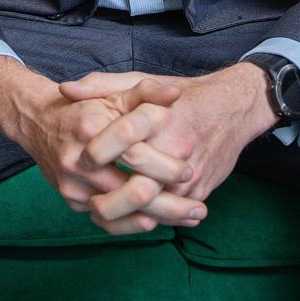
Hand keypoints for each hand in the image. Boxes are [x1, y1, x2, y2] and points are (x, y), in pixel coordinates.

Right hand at [0, 58, 204, 234]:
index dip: (165, 166)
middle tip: (200, 209)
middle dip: (170, 204)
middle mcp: (78, 160)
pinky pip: (107, 221)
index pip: (135, 155)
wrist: (38, 123)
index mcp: (91, 128)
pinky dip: (135, 224)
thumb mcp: (115, 91)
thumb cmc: (86, 107)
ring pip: (121, 214)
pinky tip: (161, 223)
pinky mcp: (71, 201)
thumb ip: (146, 91)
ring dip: (158, 220)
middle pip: (131, 191)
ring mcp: (72, 185)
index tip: (189, 171)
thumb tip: (175, 95)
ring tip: (190, 219)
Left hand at [59, 64, 277, 224]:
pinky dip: (145, 219)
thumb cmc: (182, 95)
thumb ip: (102, 85)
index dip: (99, 151)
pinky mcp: (199, 191)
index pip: (124, 136)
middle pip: (137, 185)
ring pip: (152, 208)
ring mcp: (190, 174)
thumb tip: (65, 89)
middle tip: (87, 200)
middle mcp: (177, 147)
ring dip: (124, 215)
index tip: (83, 160)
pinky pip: (168, 214)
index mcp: (160, 117)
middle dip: (108, 197)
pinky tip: (125, 216)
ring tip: (100, 212)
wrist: (234, 108)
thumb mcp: (142, 81)